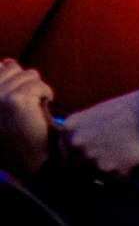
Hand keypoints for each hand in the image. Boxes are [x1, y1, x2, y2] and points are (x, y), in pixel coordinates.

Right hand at [0, 59, 54, 174]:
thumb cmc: (22, 139)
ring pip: (28, 74)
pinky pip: (39, 84)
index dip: (11, 77)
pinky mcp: (15, 100)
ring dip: (37, 90)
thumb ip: (2, 89)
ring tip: (33, 111)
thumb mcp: (2, 113)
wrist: (36, 163)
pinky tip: (41, 112)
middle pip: (11, 68)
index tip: (19, 97)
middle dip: (26, 83)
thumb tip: (7, 61)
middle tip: (28, 106)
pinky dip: (46, 94)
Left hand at [60, 88, 138, 176]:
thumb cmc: (130, 110)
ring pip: (97, 175)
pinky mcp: (111, 171)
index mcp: (70, 128)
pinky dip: (126, 172)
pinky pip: (116, 179)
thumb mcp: (98, 114)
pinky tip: (134, 156)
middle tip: (114, 154)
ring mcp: (92, 158)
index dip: (79, 160)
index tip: (94, 156)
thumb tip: (77, 154)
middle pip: (79, 169)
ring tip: (127, 151)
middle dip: (94, 166)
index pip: (65, 158)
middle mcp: (76, 144)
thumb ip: (82, 134)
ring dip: (111, 169)